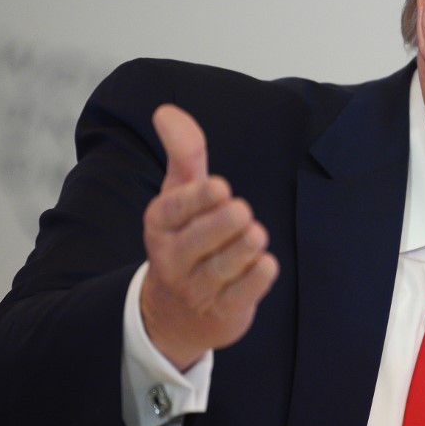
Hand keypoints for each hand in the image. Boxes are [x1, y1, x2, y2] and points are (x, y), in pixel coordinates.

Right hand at [140, 104, 278, 370]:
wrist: (174, 315)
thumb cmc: (184, 240)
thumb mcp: (179, 196)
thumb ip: (183, 153)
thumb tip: (166, 110)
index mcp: (160, 224)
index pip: (174, 209)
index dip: (198, 199)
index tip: (221, 187)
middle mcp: (173, 258)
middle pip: (200, 239)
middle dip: (224, 223)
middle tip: (241, 211)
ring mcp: (196, 288)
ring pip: (224, 266)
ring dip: (245, 247)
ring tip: (254, 235)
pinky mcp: (222, 313)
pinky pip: (243, 294)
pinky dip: (257, 276)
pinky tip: (264, 263)